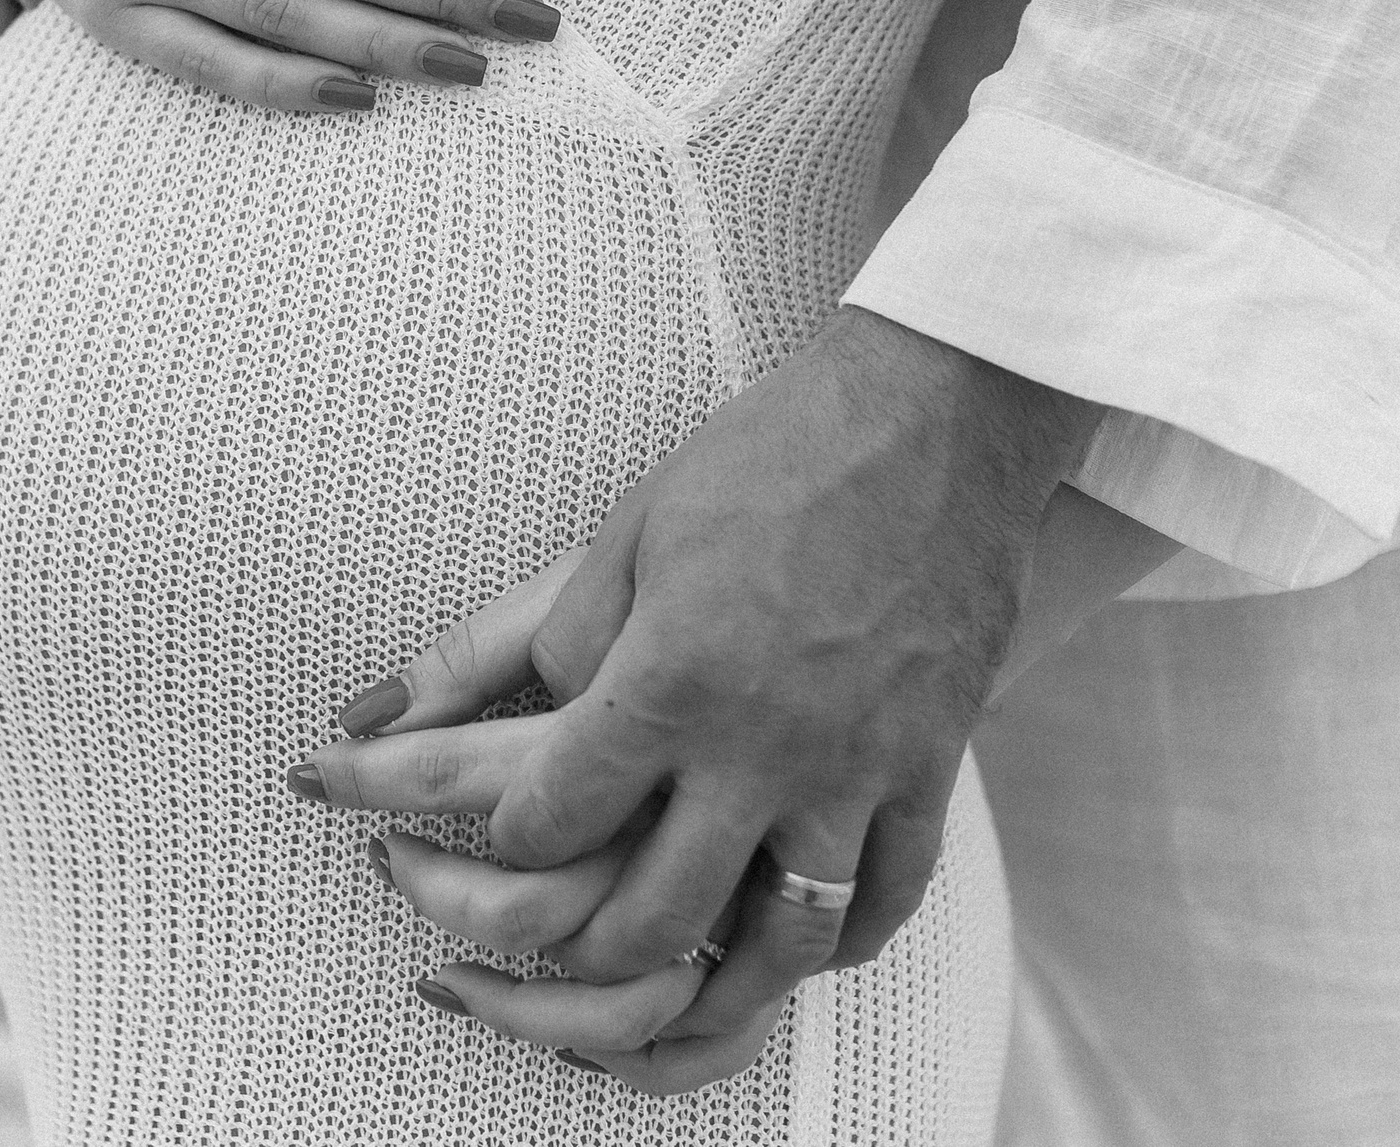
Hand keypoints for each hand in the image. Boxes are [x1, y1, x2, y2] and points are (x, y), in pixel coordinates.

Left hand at [304, 309, 1098, 1086]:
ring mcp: (855, 771)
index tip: (496, 823)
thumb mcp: (630, 530)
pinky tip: (792, 942)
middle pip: (654, 916)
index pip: (554, 819)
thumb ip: (548, 637)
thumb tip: (463, 707)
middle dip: (579, 945)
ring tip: (660, 975)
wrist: (936, 420)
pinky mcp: (929, 768)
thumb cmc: (769, 456)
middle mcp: (762, 750)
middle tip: (550, 933)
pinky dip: (835, 942)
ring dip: (708, 979)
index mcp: (671, 682)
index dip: (504, 836)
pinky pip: (886, 900)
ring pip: (777, 943)